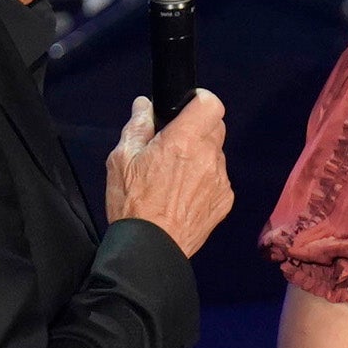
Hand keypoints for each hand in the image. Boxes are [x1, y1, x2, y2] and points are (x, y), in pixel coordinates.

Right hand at [109, 91, 233, 256]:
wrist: (151, 247)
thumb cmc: (133, 204)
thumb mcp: (122, 159)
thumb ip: (138, 126)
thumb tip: (144, 105)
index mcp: (184, 140)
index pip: (211, 104)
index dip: (201, 100)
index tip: (187, 106)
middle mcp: (208, 157)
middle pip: (216, 127)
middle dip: (198, 128)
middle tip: (174, 142)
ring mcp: (220, 180)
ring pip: (217, 154)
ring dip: (201, 155)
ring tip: (175, 174)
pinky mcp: (225, 200)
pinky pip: (219, 178)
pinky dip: (206, 179)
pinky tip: (184, 193)